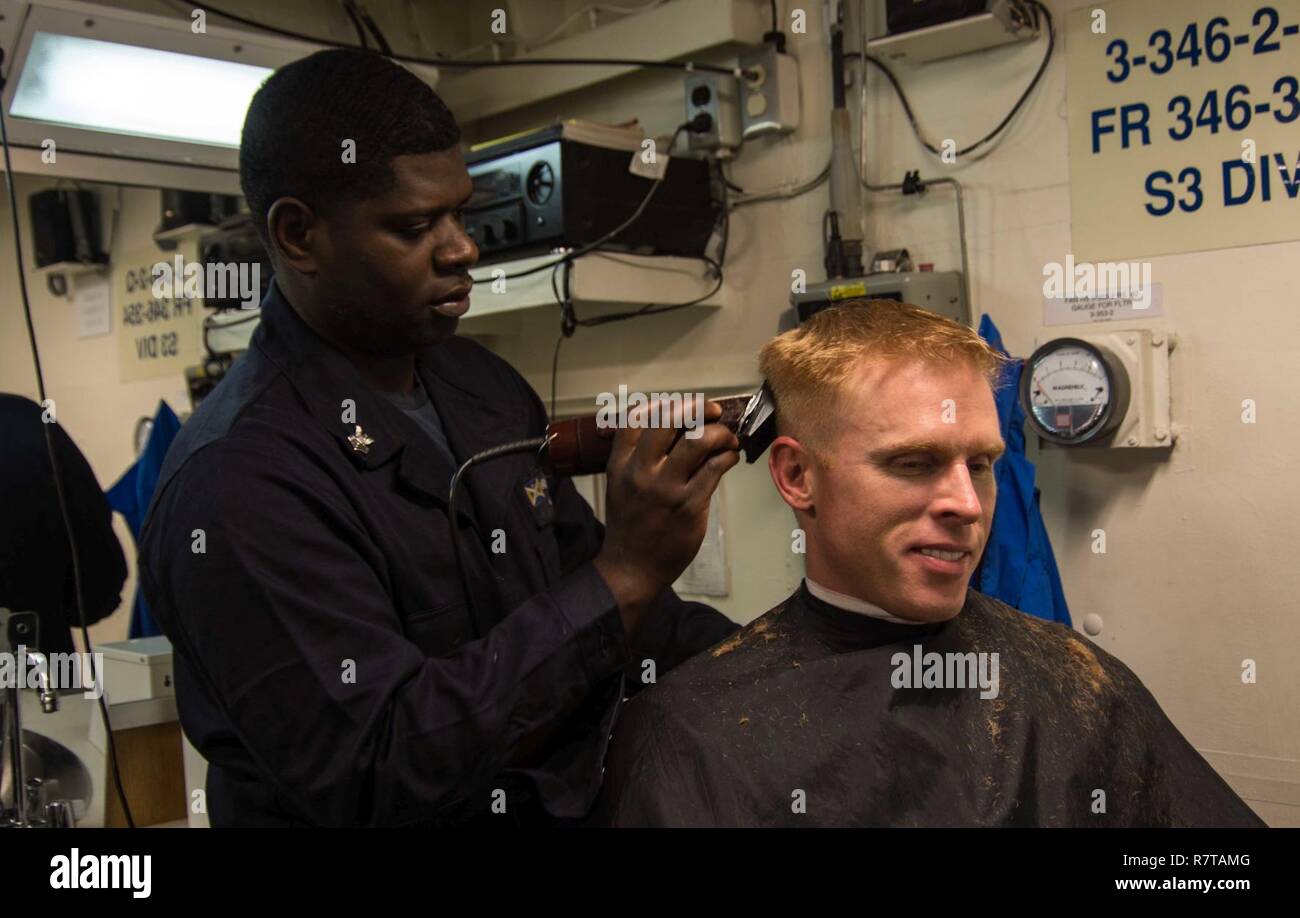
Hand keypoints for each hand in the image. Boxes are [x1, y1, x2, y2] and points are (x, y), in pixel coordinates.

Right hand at [594, 398, 739, 633]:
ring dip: (720, 433)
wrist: (631, 569)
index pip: (637, 418)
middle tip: (715, 411)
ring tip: (727, 439)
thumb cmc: (630, 525)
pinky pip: (715, 469)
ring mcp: (666, 489)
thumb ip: (637, 458)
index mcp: (620, 465)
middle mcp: (640, 472)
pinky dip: (728, 456)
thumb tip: (677, 428)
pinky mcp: (689, 506)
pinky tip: (729, 458)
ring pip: (698, 441)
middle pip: (669, 420)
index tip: (683, 405)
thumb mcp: (620, 485)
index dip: (664, 403)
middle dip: (698, 407)